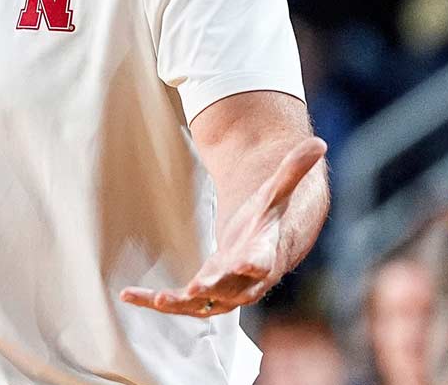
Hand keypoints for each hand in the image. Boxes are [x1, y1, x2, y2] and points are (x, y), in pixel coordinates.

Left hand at [120, 137, 325, 316]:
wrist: (265, 248)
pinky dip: (154, 302)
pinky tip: (129, 295)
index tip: (249, 263)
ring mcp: (223, 292)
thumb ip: (293, 169)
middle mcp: (244, 280)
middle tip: (194, 289)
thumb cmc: (268, 219)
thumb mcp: (278, 191)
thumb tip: (318, 142)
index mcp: (263, 253)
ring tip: (158, 299)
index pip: (263, 260)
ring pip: (203, 305)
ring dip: (180, 303)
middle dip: (213, 289)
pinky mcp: (203, 294)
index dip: (256, 262)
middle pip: (231, 289)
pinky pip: (179, 304)